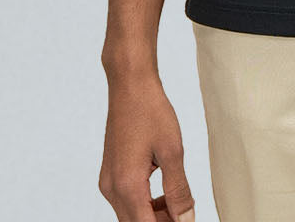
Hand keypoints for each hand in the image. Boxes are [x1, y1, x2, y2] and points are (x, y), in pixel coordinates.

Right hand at [98, 71, 195, 221]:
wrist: (130, 85)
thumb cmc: (150, 110)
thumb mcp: (172, 151)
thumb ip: (178, 190)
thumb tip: (186, 219)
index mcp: (128, 186)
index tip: (186, 219)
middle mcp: (112, 189)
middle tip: (185, 211)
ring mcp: (108, 182)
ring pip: (131, 215)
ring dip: (154, 216)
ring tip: (178, 201)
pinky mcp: (110, 174)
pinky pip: (127, 201)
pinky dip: (145, 203)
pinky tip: (163, 191)